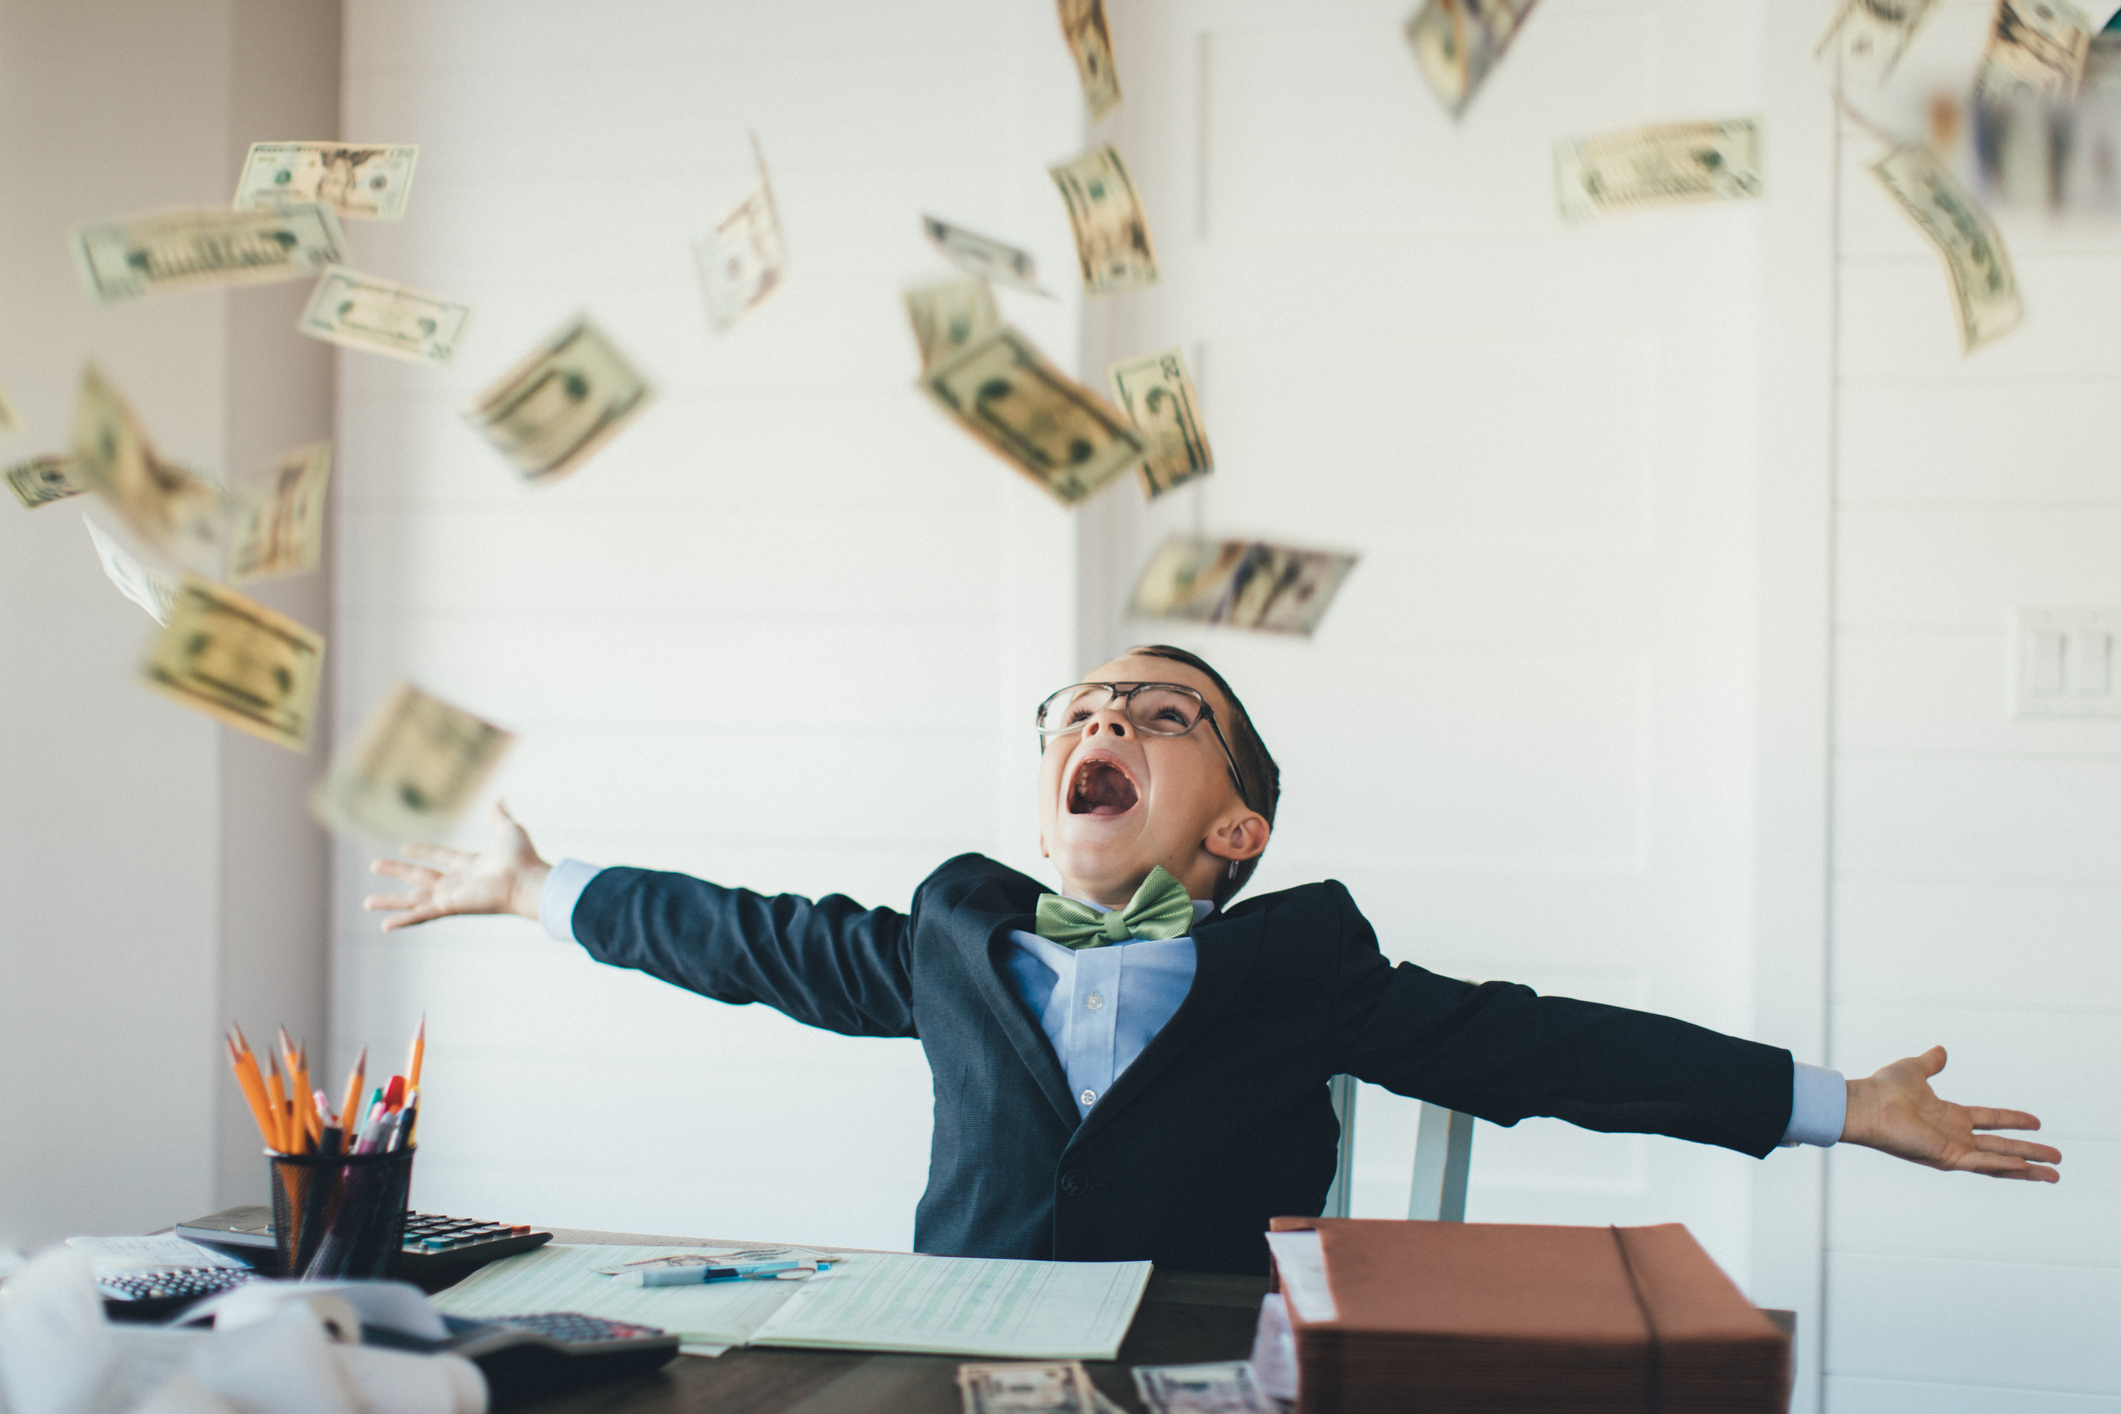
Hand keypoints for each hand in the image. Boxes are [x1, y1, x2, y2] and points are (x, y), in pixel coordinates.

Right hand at [363, 802, 550, 931]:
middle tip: (373, 865)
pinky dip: (403, 920)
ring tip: (366, 902)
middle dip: (396, 872)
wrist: (529, 880)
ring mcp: (452, 896)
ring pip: (413, 899)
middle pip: (420, 877)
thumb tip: (500, 797)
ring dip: (390, 901)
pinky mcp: (450, 907)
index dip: (422, 851)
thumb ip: (500, 816)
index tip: (404, 848)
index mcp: (470, 865)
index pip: (440, 857)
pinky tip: (384, 925)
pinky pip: (421, 914)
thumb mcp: (509, 830)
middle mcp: (458, 882)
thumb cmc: (524, 859)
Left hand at [1841, 1046, 2060, 1181]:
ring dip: (2027, 1168)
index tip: (2037, 1122)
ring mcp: (1952, 1149)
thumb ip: (1931, 1063)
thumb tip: (1941, 1051)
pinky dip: (2003, 1165)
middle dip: (2031, 1153)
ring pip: (1998, 1161)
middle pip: (2002, 1146)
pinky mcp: (1946, 1158)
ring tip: (2054, 1175)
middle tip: (2058, 1159)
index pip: (1990, 1120)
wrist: (1865, 1103)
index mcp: (1949, 1116)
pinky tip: (2025, 1166)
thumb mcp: (1914, 1069)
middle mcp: (1954, 1136)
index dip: (2014, 1121)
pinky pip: (1981, 1162)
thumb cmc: (1883, 1088)